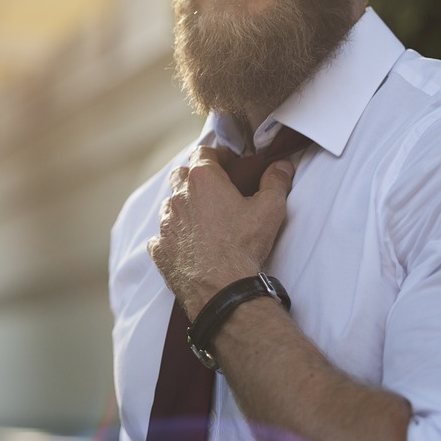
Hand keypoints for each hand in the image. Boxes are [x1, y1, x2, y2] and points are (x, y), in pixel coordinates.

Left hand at [148, 146, 295, 317]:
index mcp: (202, 181)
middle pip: (180, 175)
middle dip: (195, 177)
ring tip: (203, 219)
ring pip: (170, 205)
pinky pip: (161, 236)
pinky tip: (188, 244)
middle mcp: (178, 198)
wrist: (222, 288)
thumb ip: (276, 182)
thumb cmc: (244, 245)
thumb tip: (281, 165)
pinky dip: (173, 236)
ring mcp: (165, 224)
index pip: (202, 153)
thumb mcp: (270, 209)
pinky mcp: (159, 248)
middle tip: (214, 189)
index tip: (228, 163)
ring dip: (183, 207)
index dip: (216, 155)